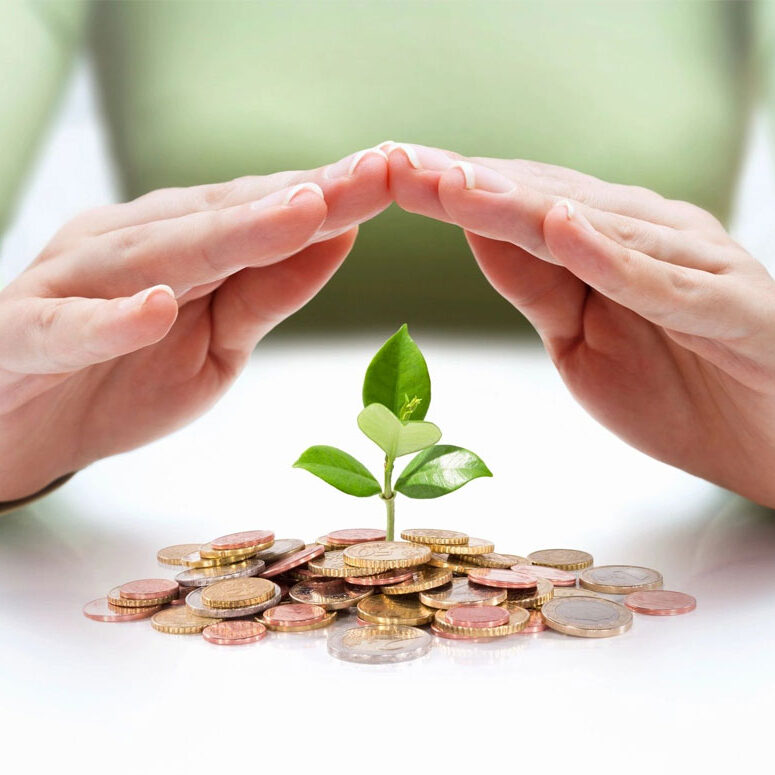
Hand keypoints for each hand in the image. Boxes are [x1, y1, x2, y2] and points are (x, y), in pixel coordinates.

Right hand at [0, 148, 389, 499]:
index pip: (262, 211)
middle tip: (376, 170)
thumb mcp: (219, 342)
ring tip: (298, 213)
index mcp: (178, 243)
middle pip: (225, 218)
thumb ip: (268, 292)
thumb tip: (339, 237)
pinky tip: (155, 306)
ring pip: (156, 254)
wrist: (22, 425)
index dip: (330, 193)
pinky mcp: (24, 335)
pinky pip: (67, 327)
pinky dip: (109, 319)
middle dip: (304, 196)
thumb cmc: (124, 377)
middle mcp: (130, 247)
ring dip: (228, 234)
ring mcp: (73, 286)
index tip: (397, 172)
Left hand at [386, 142, 774, 506]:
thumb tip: (476, 232)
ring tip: (454, 183)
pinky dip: (611, 256)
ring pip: (594, 226)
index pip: (516, 203)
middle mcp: (647, 233)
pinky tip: (562, 229)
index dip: (451, 188)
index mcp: (606, 241)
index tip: (385, 172)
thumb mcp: (579, 340)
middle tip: (396, 160)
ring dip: (519, 204)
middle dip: (465, 181)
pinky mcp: (730, 305)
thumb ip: (536, 284)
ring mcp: (692, 262)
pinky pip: (662, 280)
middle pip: (542, 198)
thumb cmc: (678, 386)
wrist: (772, 437)